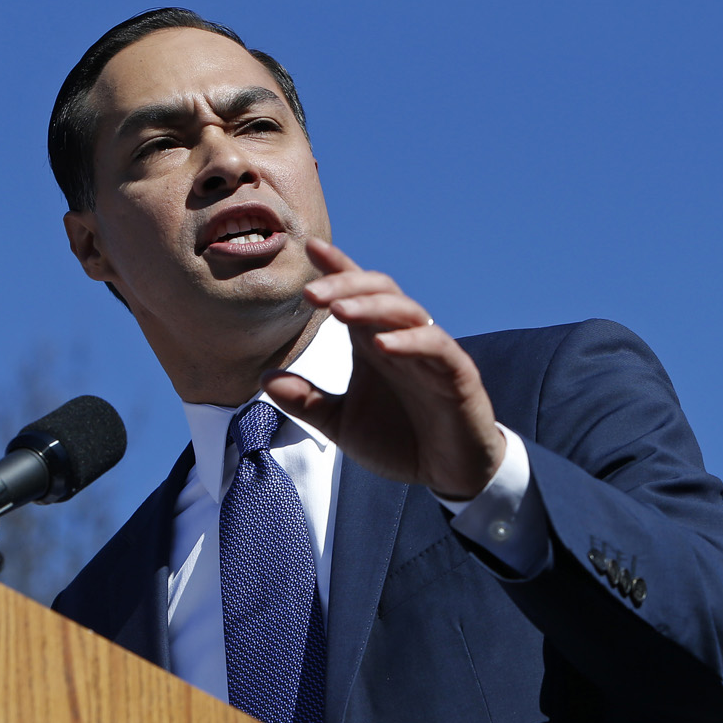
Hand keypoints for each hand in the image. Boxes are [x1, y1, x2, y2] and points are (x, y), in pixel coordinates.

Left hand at [263, 238, 508, 500]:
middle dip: (346, 284)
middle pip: (379, 291)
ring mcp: (432, 354)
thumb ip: (307, 401)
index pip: (356, 294)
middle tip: (311, 293)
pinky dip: (409, 341)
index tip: (309, 248)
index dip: (337, 268)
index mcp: (374, 343)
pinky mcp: (458, 374)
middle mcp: (403, 339)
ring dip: (371, 307)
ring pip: (406, 311)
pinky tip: (382, 344)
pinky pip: (436, 346)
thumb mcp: (341, 424)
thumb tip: (264, 378)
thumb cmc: (400, 441)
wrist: (449, 474)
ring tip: (339, 310)